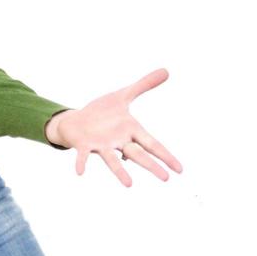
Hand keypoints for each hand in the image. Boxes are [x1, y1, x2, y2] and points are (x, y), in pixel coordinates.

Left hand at [46, 67, 182, 186]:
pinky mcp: (84, 145)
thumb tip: (166, 70)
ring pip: (112, 160)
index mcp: (130, 130)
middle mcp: (118, 141)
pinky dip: (82, 163)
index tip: (180, 169)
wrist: (76, 121)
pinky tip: (80, 172)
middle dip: (151, 165)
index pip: (152, 144)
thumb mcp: (123, 95)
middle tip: (166, 178)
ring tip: (129, 185)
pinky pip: (84, 155)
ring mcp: (101, 145)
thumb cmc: (102, 112)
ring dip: (120, 172)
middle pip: (138, 154)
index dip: (165, 155)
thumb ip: (143, 85)